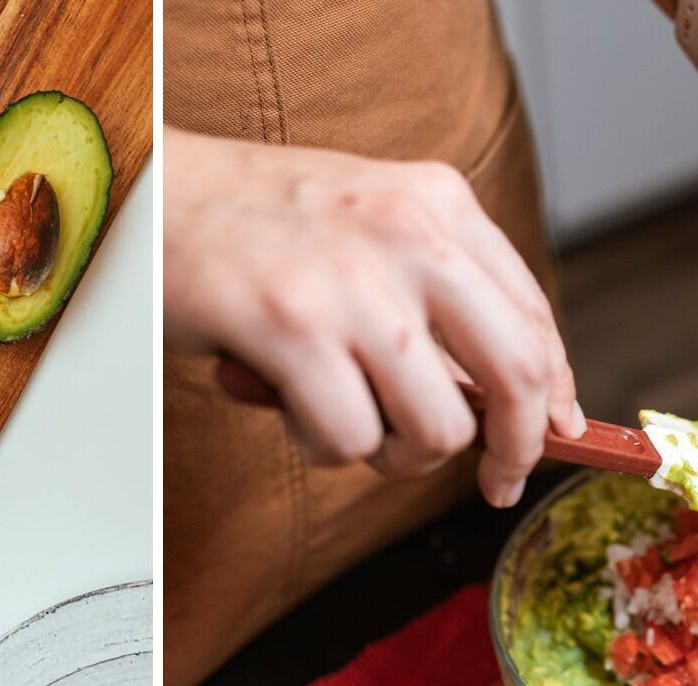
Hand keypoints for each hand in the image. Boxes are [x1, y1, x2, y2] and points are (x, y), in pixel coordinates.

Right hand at [164, 128, 584, 506]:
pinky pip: (350, 440)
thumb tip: (497, 402)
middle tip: (493, 483)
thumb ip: (431, 290)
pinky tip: (283, 402)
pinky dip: (320, 445)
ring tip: (335, 413)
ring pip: (435, 428)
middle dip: (512, 449)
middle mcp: (410, 234)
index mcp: (436, 201)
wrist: (145, 191)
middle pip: (517, 374)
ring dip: (390, 451)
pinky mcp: (293, 328)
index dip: (552, 393)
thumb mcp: (364, 220)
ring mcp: (354, 283)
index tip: (550, 435)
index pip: (533, 314)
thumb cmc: (246, 219)